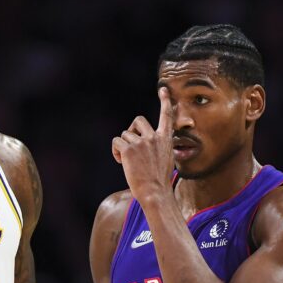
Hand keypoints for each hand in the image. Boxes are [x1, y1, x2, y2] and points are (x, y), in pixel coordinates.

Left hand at [111, 87, 173, 202]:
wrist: (155, 193)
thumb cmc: (159, 182)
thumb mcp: (165, 160)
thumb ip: (157, 148)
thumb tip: (146, 145)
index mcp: (166, 139)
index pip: (167, 116)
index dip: (165, 101)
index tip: (164, 90)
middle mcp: (154, 137)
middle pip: (137, 120)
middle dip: (131, 131)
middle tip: (131, 146)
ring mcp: (141, 142)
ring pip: (125, 134)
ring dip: (123, 146)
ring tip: (127, 161)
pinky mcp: (129, 149)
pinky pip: (116, 142)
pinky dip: (116, 151)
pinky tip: (121, 162)